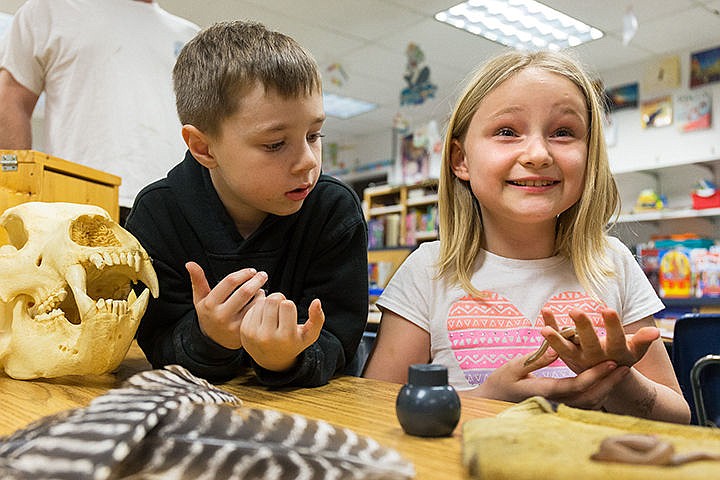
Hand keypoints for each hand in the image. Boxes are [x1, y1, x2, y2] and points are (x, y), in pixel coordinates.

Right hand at [186, 261, 266, 348]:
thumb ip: (197, 280)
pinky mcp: (244, 332)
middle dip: (256, 280)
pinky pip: (258, 314)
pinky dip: (263, 304)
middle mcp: (221, 315)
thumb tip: (189, 263)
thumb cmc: (209, 313)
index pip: (230, 282)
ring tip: (260, 289)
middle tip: (263, 274)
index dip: (243, 273)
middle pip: (244, 292)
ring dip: (261, 292)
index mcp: (210, 304)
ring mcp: (233, 325)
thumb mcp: (200, 299)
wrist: (214, 341)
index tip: (251, 270)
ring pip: (254, 303)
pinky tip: (263, 301)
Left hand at [240, 293, 324, 371]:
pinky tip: (263, 318)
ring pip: (261, 302)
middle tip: (281, 308)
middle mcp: (267, 337)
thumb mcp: (309, 335)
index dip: (290, 305)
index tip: (290, 314)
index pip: (287, 304)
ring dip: (268, 303)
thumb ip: (318, 319)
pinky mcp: (243, 330)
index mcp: (285, 337)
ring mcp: (253, 334)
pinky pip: (251, 308)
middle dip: (279, 299)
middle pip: (273, 300)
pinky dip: (258, 309)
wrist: (271, 360)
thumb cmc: (294, 343)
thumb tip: (317, 301)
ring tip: (273, 314)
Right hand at [476, 348, 630, 409]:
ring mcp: (557, 406)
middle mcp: (554, 402)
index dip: (595, 374)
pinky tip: (605, 382)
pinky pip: (583, 403)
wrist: (493, 399)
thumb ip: (537, 359)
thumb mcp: (514, 366)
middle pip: (589, 397)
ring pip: (589, 403)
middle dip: (608, 382)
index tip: (611, 361)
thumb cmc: (500, 381)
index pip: (576, 385)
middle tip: (624, 367)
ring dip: (606, 388)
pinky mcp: (558, 406)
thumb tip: (556, 349)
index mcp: (544, 391)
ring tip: (619, 372)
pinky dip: (597, 394)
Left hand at [537, 308, 658, 373]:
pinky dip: (550, 328)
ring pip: (566, 349)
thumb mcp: (634, 350)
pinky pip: (555, 342)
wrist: (604, 376)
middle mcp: (595, 358)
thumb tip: (655, 332)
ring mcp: (578, 358)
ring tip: (545, 327)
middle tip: (576, 310)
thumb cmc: (621, 355)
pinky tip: (545, 311)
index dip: (612, 325)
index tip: (608, 308)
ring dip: (555, 338)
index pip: (615, 339)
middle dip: (583, 327)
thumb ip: (643, 340)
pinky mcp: (565, 354)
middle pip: (589, 343)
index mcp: (615, 354)